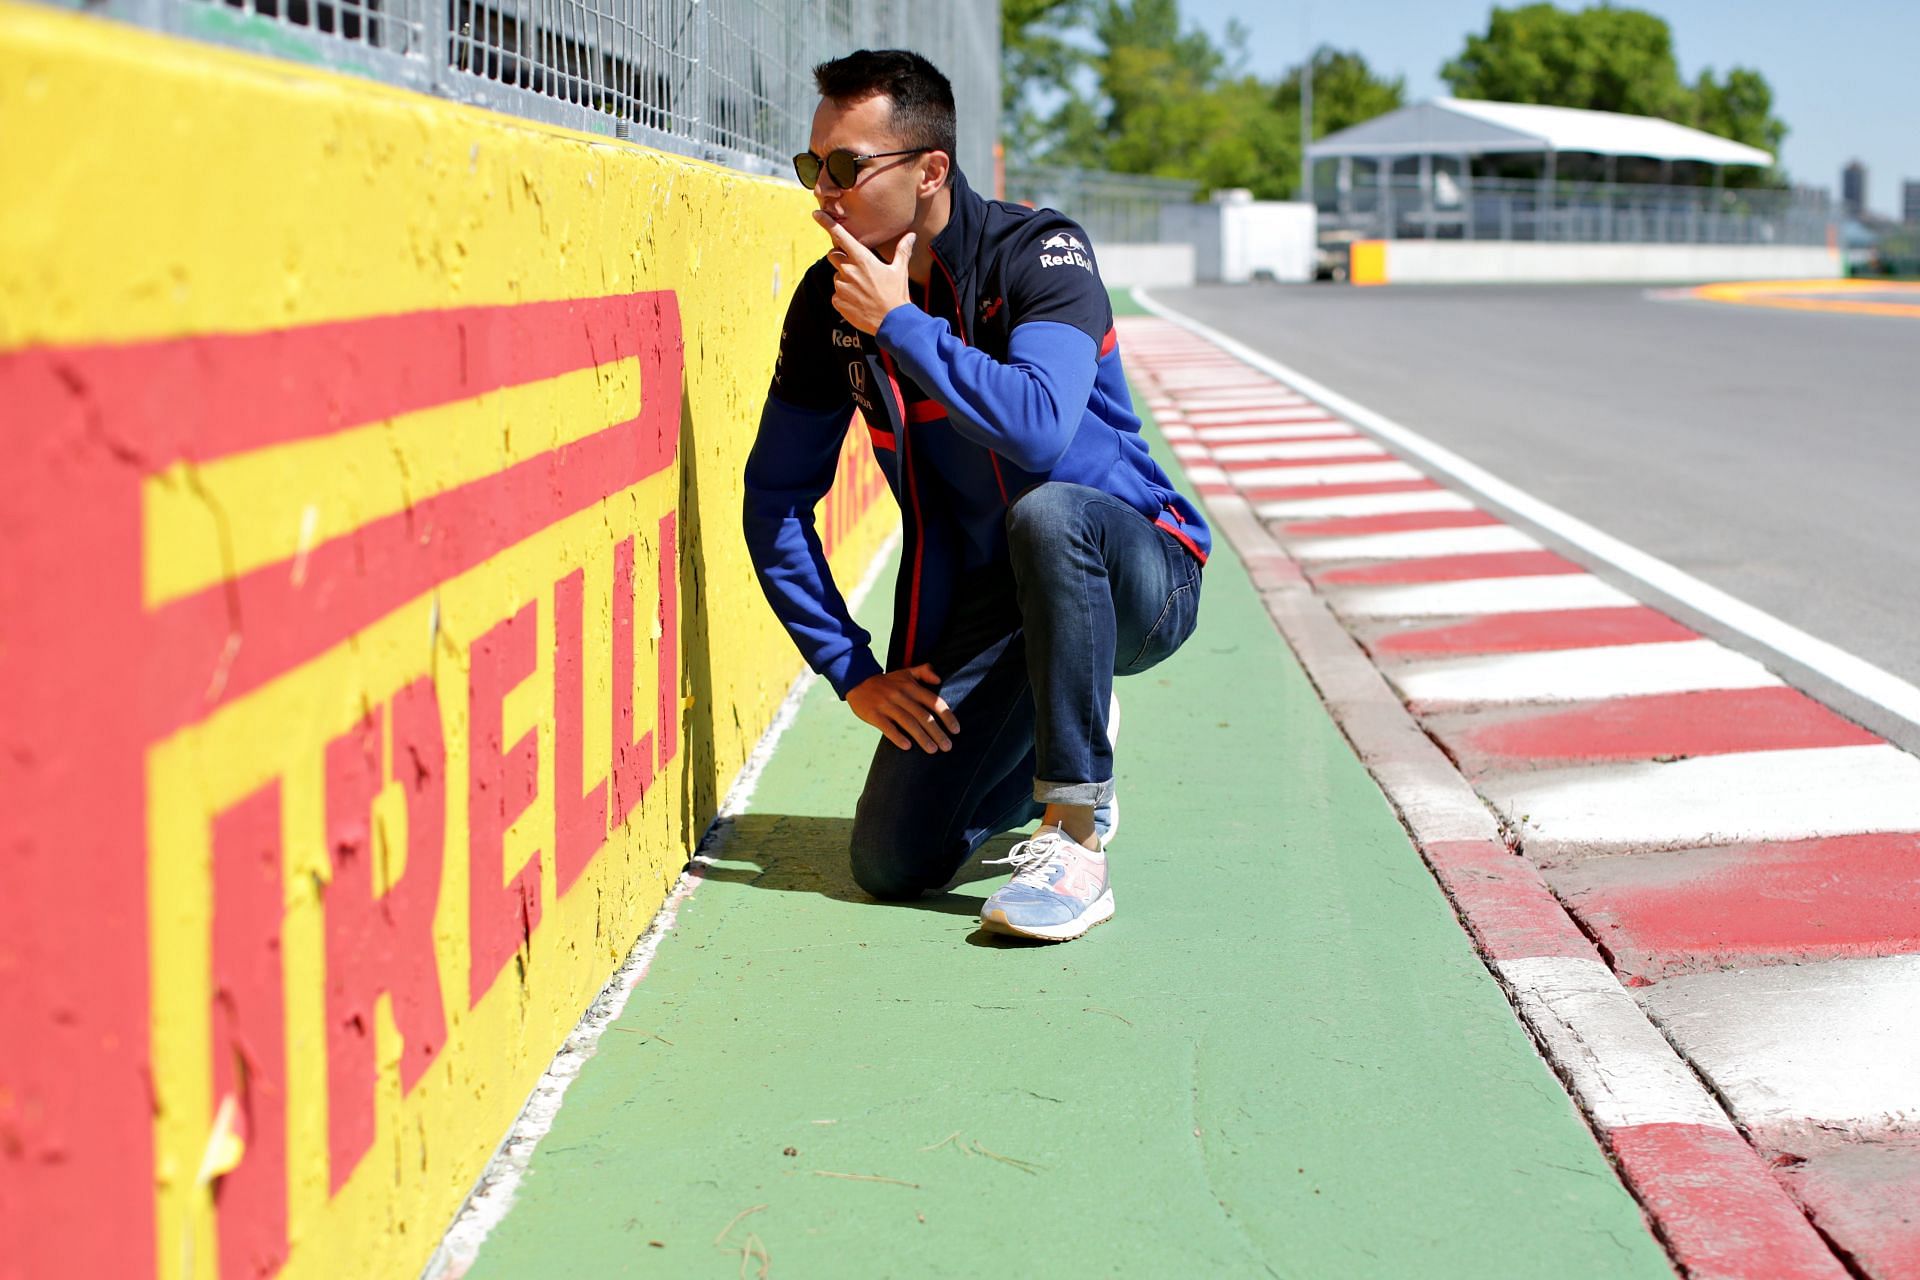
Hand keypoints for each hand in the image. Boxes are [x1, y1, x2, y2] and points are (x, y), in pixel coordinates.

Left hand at [814, 210, 912, 334]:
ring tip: (862, 290)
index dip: (827, 223)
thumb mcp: (900, 270)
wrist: (892, 323)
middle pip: (833, 255)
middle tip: (857, 268)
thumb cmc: (896, 295)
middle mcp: (849, 271)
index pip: (841, 236)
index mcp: (863, 259)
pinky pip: (836, 294)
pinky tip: (858, 301)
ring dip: (845, 279)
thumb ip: (902, 250)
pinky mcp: (838, 302)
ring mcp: (841, 287)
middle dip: (841, 258)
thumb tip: (911, 235)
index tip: (817, 214)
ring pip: (836, 276)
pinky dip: (844, 296)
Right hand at [847, 664, 959, 751]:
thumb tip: (940, 679)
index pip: (934, 702)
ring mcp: (886, 704)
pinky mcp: (873, 714)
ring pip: (908, 723)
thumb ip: (924, 671)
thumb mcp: (905, 672)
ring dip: (922, 738)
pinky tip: (907, 747)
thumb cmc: (887, 682)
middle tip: (947, 747)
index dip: (947, 716)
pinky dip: (898, 737)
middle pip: (923, 716)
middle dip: (937, 732)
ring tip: (932, 750)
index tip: (956, 730)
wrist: (857, 681)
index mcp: (911, 686)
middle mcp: (900, 695)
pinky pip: (887, 727)